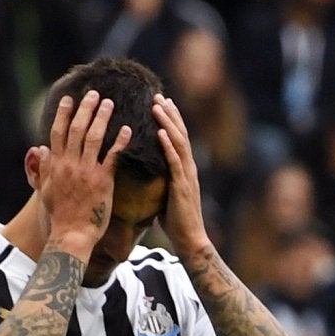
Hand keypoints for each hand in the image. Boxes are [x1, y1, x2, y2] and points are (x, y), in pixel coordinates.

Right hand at [31, 91, 127, 250]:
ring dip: (102, 118)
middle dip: (85, 109)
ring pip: (94, 138)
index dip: (63, 113)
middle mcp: (70, 164)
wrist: (72, 233)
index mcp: (56, 164)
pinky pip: (112, 157)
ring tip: (110, 103)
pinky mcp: (103, 181)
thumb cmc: (60, 214)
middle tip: (94, 93)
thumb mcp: (46, 189)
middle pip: (77, 129)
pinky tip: (127, 129)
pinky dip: (119, 142)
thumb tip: (40, 149)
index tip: (69, 98)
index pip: (58, 132)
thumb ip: (44, 167)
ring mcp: (87, 171)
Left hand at [150, 95, 212, 257]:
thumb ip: (159, 178)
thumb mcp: (164, 194)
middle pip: (180, 135)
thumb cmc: (175, 221)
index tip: (161, 103)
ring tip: (158, 106)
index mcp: (184, 170)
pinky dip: (168, 145)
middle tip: (159, 95)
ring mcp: (187, 176)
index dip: (171, 120)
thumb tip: (144, 170)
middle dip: (170, 114)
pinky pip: (175, 161)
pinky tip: (161, 132)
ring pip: (178, 143)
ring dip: (168, 123)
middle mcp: (188, 169)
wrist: (190, 240)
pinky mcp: (182, 186)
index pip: (178, 139)